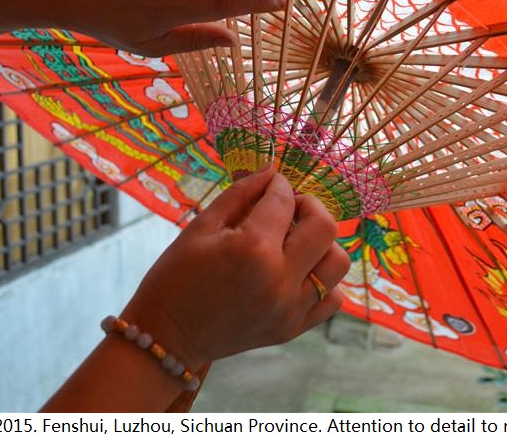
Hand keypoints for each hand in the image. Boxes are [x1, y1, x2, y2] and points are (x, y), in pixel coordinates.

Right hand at [120, 166, 348, 367]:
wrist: (168, 337)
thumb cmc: (177, 277)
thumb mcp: (201, 227)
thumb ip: (241, 194)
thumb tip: (271, 171)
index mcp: (252, 249)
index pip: (284, 200)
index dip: (278, 184)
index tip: (270, 184)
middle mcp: (279, 279)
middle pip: (325, 227)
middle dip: (310, 206)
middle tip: (290, 209)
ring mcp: (290, 308)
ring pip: (338, 263)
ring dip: (322, 244)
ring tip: (297, 242)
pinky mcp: (294, 328)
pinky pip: (332, 298)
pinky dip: (324, 281)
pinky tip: (300, 272)